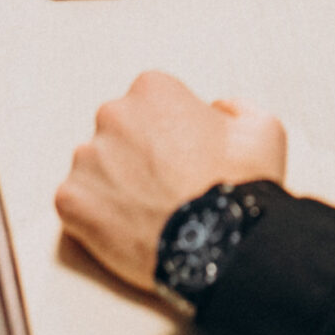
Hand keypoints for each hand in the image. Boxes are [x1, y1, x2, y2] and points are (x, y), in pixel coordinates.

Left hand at [55, 72, 288, 291]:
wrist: (221, 245)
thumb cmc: (243, 186)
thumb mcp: (263, 129)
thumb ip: (236, 108)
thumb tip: (218, 110)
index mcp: (153, 90)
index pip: (152, 101)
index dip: (171, 130)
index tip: (184, 155)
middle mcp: (112, 115)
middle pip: (119, 130)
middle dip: (138, 153)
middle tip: (166, 185)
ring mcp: (87, 159)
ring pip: (95, 166)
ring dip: (115, 183)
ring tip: (147, 212)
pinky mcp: (71, 200)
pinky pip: (76, 203)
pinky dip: (95, 215)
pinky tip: (127, 228)